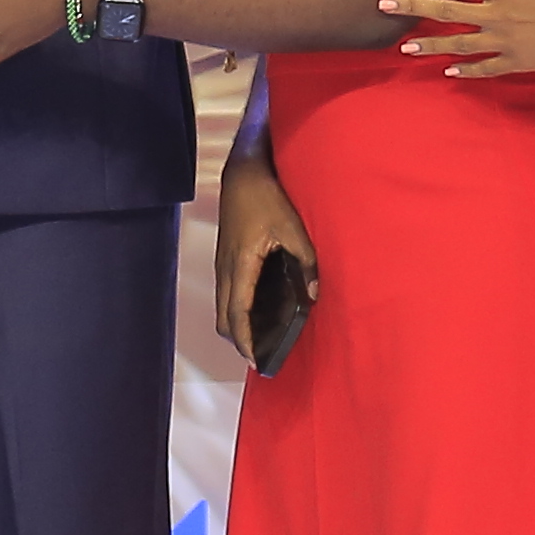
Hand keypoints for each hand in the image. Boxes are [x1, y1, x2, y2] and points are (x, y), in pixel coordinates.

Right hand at [210, 157, 316, 344]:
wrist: (243, 173)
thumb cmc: (266, 198)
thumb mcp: (293, 229)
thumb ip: (306, 263)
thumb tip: (312, 295)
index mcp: (241, 265)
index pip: (237, 314)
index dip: (245, 341)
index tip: (256, 361)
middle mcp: (225, 269)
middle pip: (223, 318)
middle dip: (238, 341)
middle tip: (260, 354)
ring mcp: (221, 263)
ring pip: (221, 307)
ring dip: (235, 326)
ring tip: (259, 338)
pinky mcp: (224, 257)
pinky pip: (225, 293)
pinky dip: (235, 309)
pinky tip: (255, 309)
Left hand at [382, 0, 534, 79]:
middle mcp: (498, 16)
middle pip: (447, 11)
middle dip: (412, 8)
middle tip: (383, 6)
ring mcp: (506, 42)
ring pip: (460, 45)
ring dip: (430, 45)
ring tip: (404, 48)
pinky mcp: (518, 62)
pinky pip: (486, 69)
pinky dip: (467, 72)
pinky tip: (448, 72)